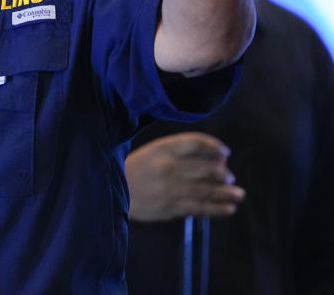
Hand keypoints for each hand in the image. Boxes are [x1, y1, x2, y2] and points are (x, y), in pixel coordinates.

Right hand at [126, 132, 245, 221]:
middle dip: (223, 173)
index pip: (195, 142)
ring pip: (206, 191)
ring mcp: (170, 189)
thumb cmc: (134, 169)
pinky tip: (228, 209)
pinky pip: (199, 208)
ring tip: (238, 194)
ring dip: (226, 193)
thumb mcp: (153, 152)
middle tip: (229, 177)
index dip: (214, 146)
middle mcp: (168, 167)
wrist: (112, 192)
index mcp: (161, 149)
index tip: (225, 152)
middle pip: (206, 169)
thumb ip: (180, 153)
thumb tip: (216, 159)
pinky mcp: (171, 208)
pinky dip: (217, 209)